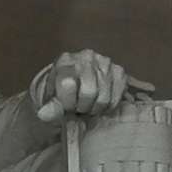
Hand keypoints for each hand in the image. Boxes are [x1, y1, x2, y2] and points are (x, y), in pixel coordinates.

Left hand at [30, 49, 151, 122]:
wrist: (72, 86)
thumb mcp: (50, 102)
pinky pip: (123, 89)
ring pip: (107, 95)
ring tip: (91, 106)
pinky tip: (128, 97)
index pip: (68, 84)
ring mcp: (105, 62)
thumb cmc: (60, 96)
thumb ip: (49, 108)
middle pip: (90, 91)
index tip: (66, 107)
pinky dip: (120, 99)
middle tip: (80, 109)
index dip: (67, 103)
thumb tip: (44, 115)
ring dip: (99, 107)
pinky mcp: (119, 71)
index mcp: (65, 62)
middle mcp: (86, 56)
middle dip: (84, 107)